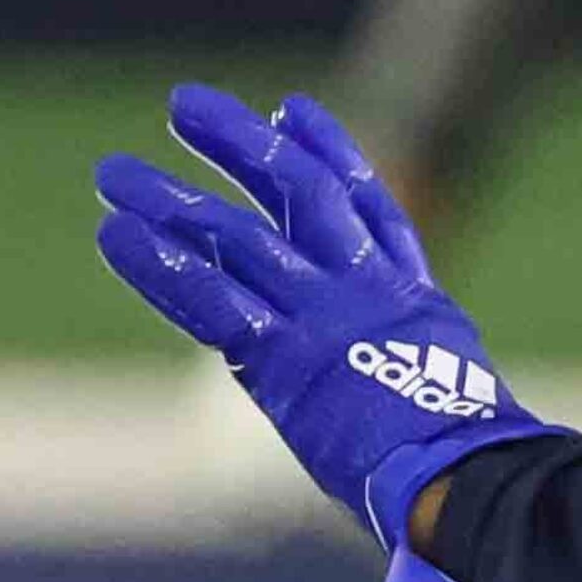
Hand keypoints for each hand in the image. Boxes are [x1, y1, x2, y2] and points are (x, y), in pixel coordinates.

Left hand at [93, 84, 565, 548]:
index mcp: (411, 297)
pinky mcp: (284, 357)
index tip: (290, 108)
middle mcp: (364, 290)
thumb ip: (414, 373)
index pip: (367, 204)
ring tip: (113, 172)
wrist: (466, 477)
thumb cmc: (467, 461)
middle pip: (300, 192)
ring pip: (240, 237)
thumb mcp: (454, 392)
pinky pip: (209, 299)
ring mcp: (323, 317)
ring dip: (171, 200)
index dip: (330, 150)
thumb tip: (411, 398)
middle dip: (240, 143)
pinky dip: (159, 264)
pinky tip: (115, 232)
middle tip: (186, 104)